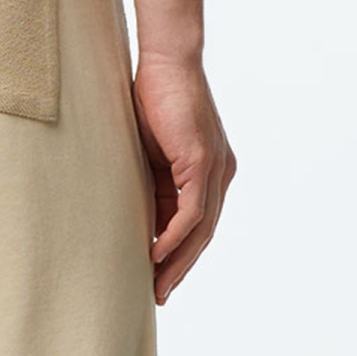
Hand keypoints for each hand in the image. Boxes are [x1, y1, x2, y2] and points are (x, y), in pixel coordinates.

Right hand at [132, 52, 235, 303]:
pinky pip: (191, 212)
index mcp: (210, 171)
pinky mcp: (202, 161)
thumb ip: (151, 182)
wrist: (166, 60)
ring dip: (177, 261)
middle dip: (180, 268)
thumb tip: (136, 218)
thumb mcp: (149, 152)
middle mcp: (220, 174)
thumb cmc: (152, 98)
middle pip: (204, 235)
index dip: (180, 255)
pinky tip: (156, 254)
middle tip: (159, 295)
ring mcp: (215, 169)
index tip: (159, 278)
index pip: (198, 224)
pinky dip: (174, 237)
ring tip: (156, 286)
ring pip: (200, 229)